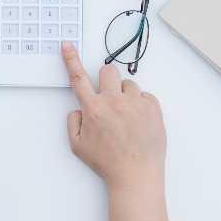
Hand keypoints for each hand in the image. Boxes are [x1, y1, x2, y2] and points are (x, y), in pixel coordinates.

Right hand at [62, 42, 166, 191]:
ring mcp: (135, 103)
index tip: (68, 46)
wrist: (136, 174)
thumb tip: (79, 109)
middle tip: (109, 96)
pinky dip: (140, 104)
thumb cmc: (107, 162)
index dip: (71, 59)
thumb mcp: (78, 146)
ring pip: (128, 83)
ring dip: (124, 94)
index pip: (78, 78)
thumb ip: (73, 122)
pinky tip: (138, 121)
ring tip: (126, 116)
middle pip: (108, 70)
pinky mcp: (152, 107)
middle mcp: (114, 101)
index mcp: (93, 109)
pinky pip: (145, 95)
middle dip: (106, 79)